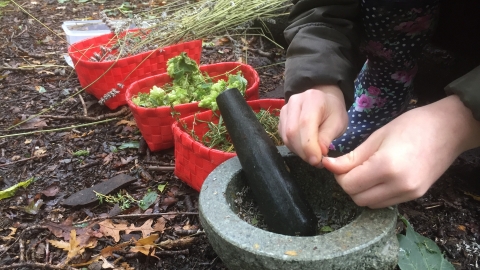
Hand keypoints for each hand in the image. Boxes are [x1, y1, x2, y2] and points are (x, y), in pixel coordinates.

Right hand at [278, 85, 347, 166]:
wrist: (324, 100)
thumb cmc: (333, 111)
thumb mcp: (338, 123)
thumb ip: (327, 137)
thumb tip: (319, 153)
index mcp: (312, 99)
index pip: (305, 124)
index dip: (309, 145)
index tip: (317, 160)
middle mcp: (295, 102)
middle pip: (292, 131)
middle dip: (303, 151)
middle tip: (315, 161)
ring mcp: (285, 109)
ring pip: (286, 136)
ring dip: (298, 151)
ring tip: (311, 156)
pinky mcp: (281, 118)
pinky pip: (283, 136)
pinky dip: (293, 147)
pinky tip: (304, 150)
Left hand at [322, 95, 479, 207]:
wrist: (448, 128)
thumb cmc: (411, 125)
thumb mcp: (376, 137)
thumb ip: (351, 157)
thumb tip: (328, 166)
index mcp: (386, 167)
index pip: (349, 184)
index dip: (339, 175)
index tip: (338, 164)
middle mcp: (398, 185)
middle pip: (357, 198)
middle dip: (348, 184)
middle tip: (350, 167)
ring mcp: (409, 193)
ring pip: (370, 204)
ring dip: (361, 191)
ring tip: (365, 171)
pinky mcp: (415, 196)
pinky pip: (385, 202)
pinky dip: (376, 194)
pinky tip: (379, 177)